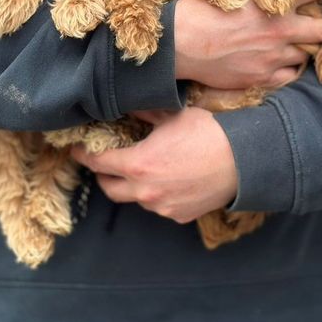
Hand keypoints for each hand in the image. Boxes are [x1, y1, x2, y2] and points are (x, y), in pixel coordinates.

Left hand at [70, 109, 237, 223]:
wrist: (244, 161)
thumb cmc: (208, 134)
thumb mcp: (173, 115)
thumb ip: (145, 113)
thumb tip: (128, 105)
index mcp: (137, 164)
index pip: (97, 163)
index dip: (84, 155)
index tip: (77, 150)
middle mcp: (145, 191)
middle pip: (110, 188)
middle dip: (103, 175)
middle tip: (105, 162)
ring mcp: (162, 207)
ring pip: (136, 199)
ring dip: (132, 186)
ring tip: (142, 169)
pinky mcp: (179, 216)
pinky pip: (159, 207)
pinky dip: (157, 195)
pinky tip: (168, 181)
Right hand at [173, 0, 321, 88]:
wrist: (179, 44)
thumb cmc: (197, 10)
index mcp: (273, 2)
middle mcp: (280, 30)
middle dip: (320, 26)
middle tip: (313, 24)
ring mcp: (273, 57)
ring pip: (304, 55)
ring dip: (300, 49)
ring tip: (288, 46)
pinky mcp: (262, 78)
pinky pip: (289, 77)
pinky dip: (286, 70)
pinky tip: (277, 65)